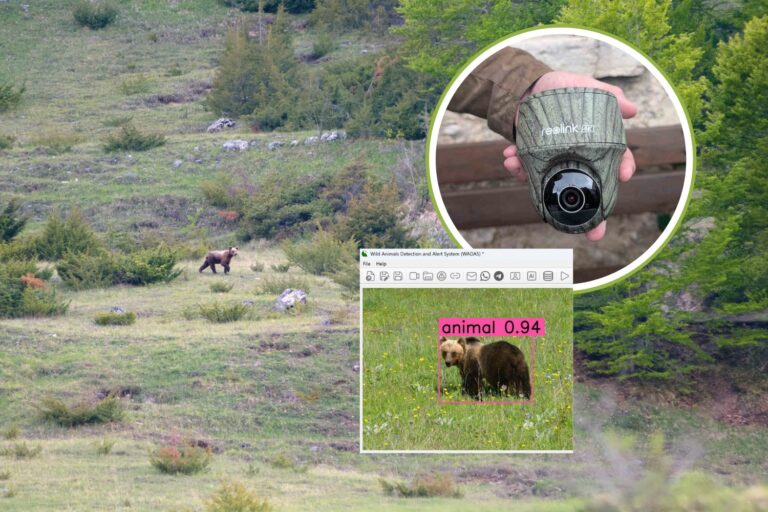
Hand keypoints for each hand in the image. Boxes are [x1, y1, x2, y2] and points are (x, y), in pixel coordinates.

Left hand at [503, 71, 637, 240]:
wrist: (530, 88)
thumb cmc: (566, 89)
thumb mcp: (588, 87)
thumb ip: (609, 96)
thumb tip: (632, 109)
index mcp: (597, 143)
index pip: (615, 161)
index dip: (621, 170)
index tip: (623, 177)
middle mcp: (577, 158)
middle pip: (587, 189)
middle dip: (590, 215)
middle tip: (594, 234)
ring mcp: (554, 161)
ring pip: (552, 184)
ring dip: (537, 184)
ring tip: (520, 170)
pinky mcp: (533, 159)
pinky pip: (527, 171)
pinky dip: (517, 168)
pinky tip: (509, 159)